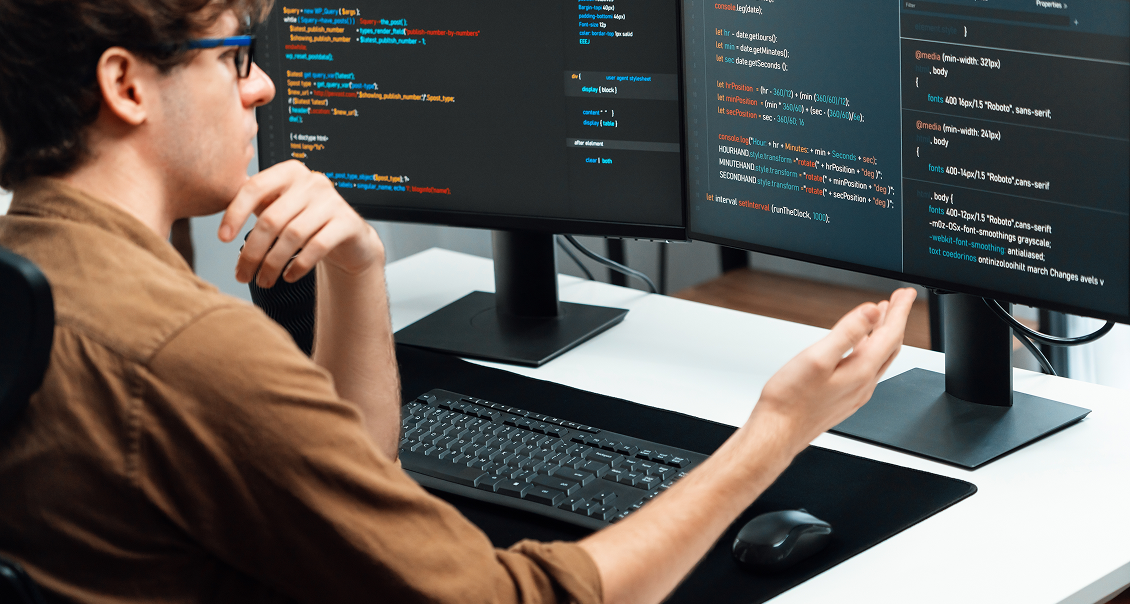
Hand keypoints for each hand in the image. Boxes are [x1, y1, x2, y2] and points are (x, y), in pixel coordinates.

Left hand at [218, 160, 383, 286]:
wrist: (349, 236)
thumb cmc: (307, 221)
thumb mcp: (280, 207)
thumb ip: (255, 205)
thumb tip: (218, 219)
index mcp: (289, 172)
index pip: (255, 187)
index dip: (235, 214)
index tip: (223, 238)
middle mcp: (312, 182)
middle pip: (271, 218)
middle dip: (252, 252)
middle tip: (242, 274)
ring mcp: (332, 201)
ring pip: (292, 235)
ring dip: (273, 263)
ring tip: (264, 280)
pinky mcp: (347, 223)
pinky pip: (317, 246)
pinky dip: (299, 265)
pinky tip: (289, 276)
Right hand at [748, 287, 916, 455]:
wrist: (777, 432)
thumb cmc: (790, 399)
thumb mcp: (816, 357)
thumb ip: (846, 333)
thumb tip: (871, 312)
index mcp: (861, 371)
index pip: (890, 334)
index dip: (899, 310)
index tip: (906, 293)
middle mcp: (864, 384)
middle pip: (890, 346)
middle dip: (895, 320)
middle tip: (898, 300)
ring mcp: (855, 393)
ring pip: (879, 358)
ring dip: (883, 334)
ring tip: (882, 316)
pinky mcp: (844, 398)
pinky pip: (867, 369)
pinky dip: (870, 349)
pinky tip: (859, 345)